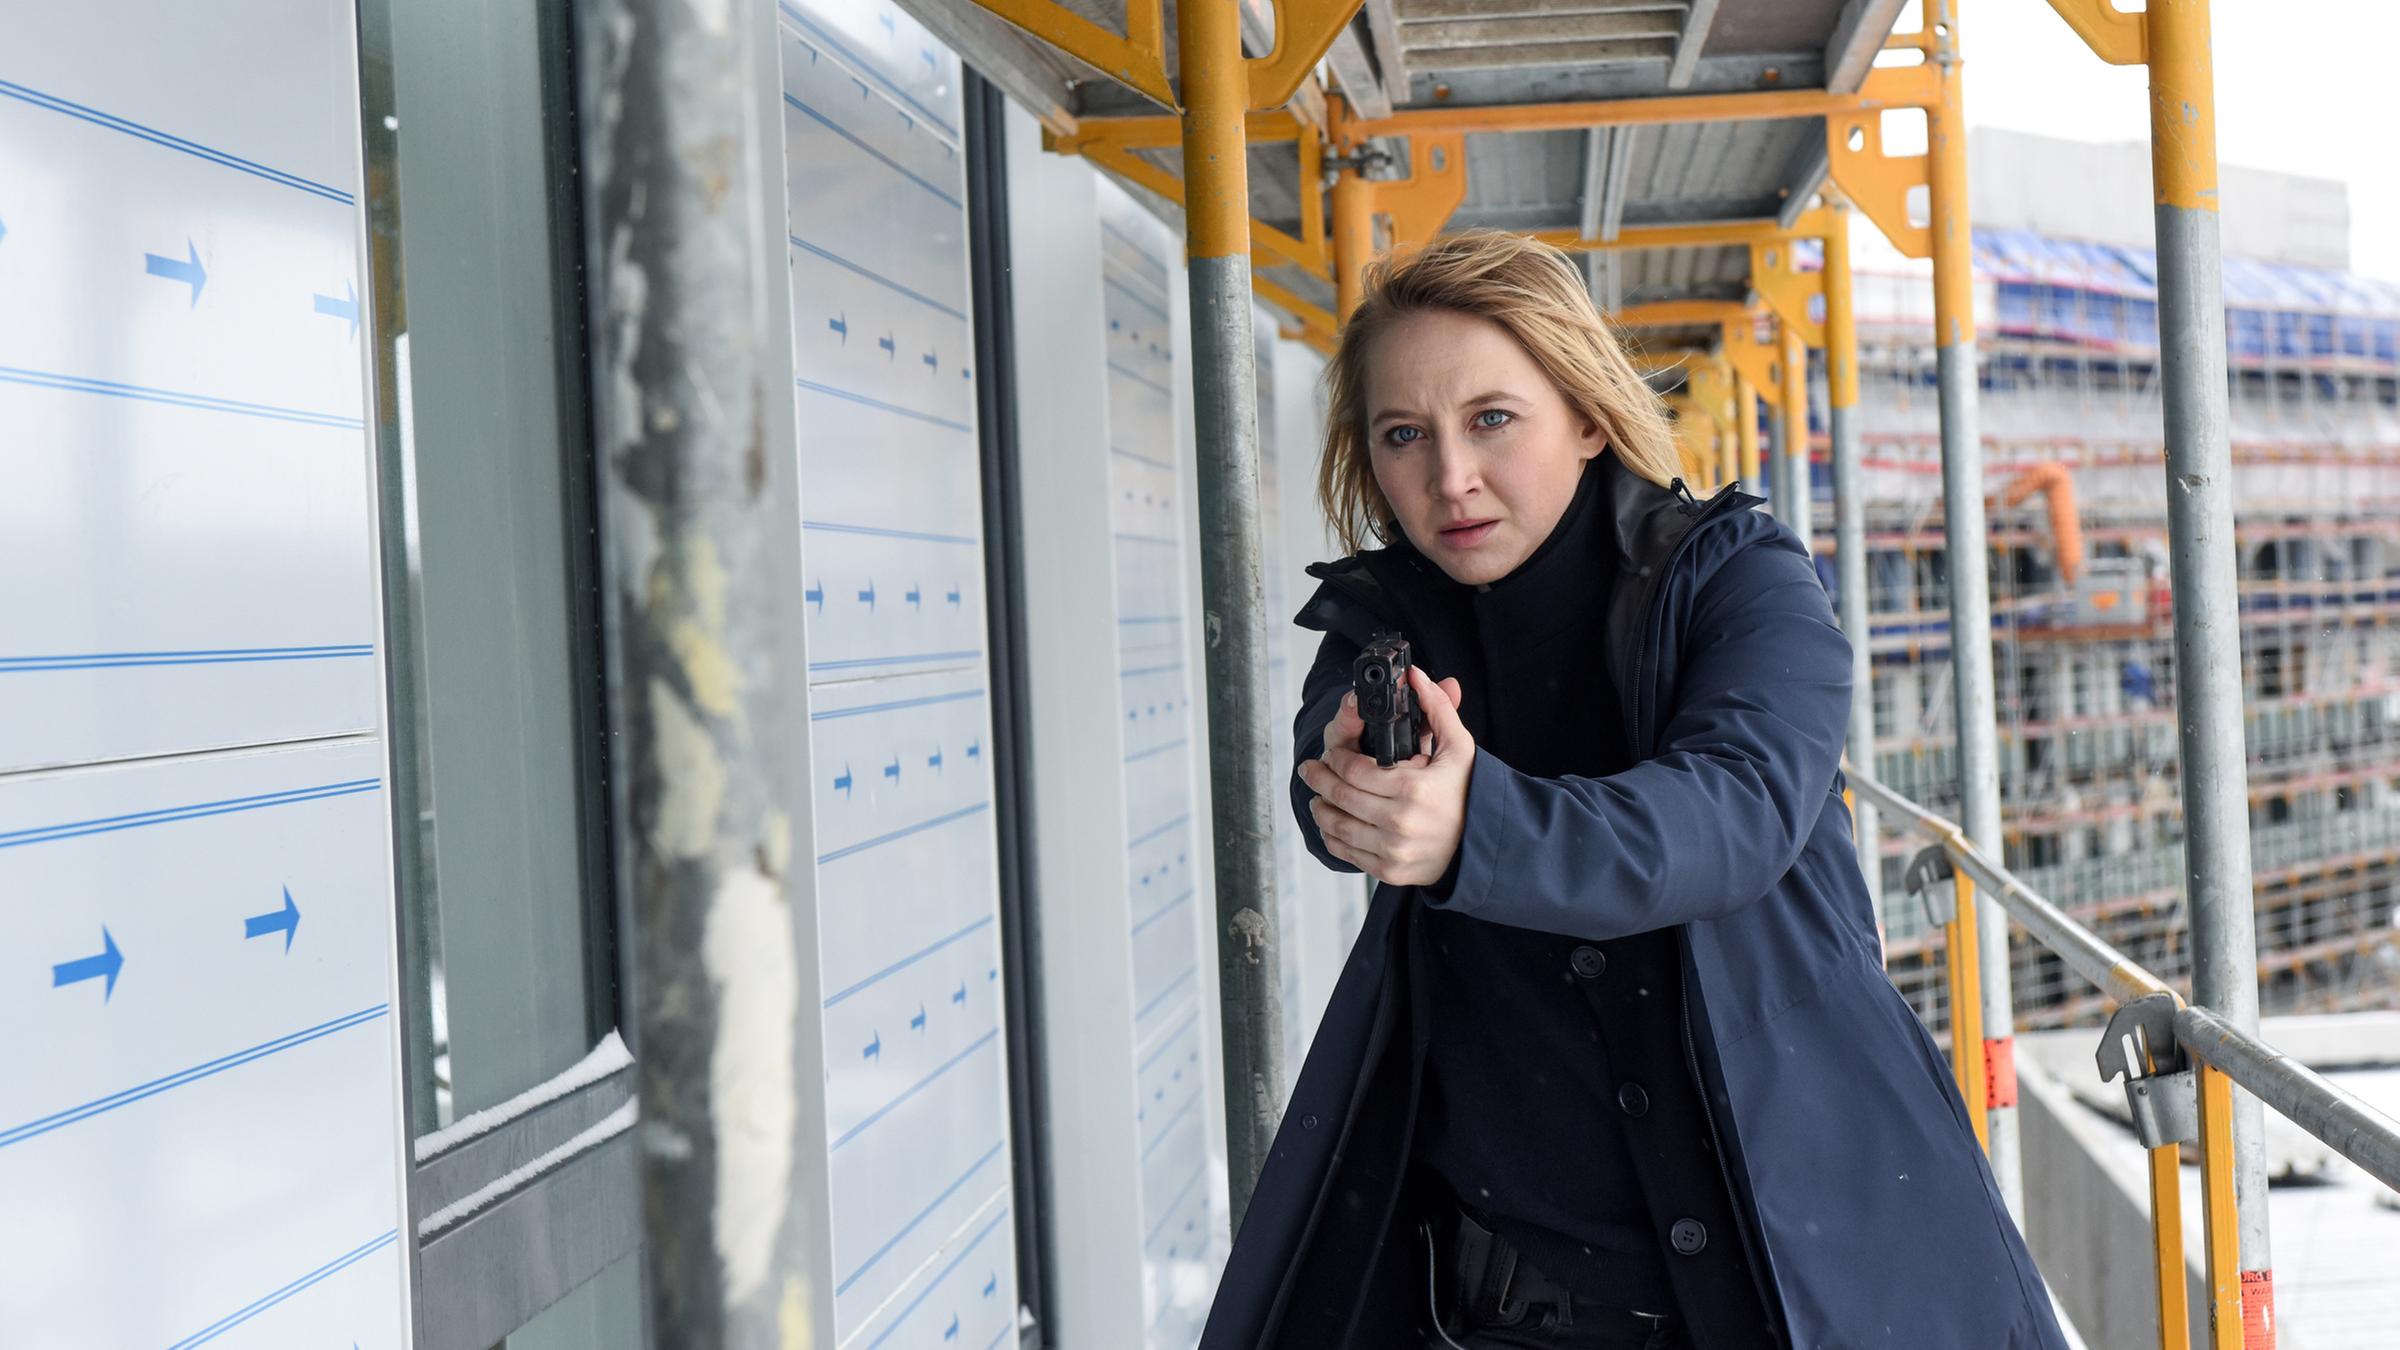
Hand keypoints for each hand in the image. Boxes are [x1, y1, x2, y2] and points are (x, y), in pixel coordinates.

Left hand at [1299, 667, 1473, 886]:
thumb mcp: (1459, 747)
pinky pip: (1348, 853)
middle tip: (1309, 769)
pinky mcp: (1390, 871)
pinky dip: (1332, 837)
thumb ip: (1437, 708)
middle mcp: (1400, 821)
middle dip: (1319, 779)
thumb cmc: (1469, 793)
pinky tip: (1331, 824)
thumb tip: (1416, 675)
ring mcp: (1393, 850)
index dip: (1335, 759)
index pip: (1354, 770)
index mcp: (1413, 789)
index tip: (1329, 753)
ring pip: (1339, 826)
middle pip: (1341, 796)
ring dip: (1321, 809)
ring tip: (1316, 796)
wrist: (1483, 845)